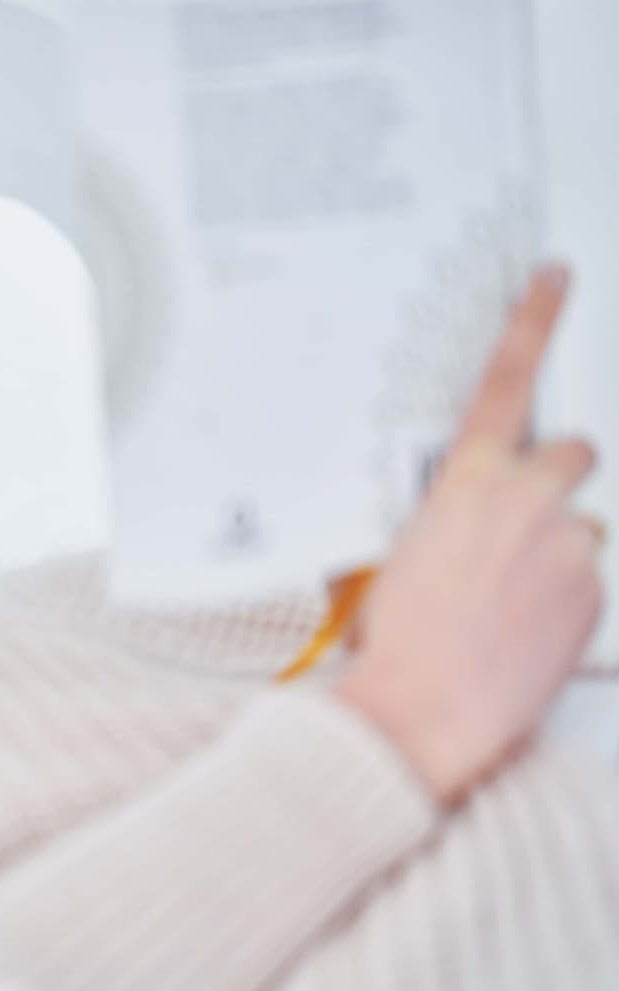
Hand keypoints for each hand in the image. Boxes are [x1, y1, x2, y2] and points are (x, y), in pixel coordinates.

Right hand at [332, 262, 604, 808]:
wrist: (422, 711)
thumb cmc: (397, 638)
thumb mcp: (398, 553)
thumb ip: (447, 514)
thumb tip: (469, 513)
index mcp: (464, 482)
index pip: (506, 378)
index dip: (534, 319)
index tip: (555, 280)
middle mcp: (525, 502)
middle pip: (572, 451)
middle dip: (557, 474)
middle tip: (527, 512)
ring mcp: (568, 548)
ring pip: (578, 528)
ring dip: (552, 551)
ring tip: (505, 600)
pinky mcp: (593, 595)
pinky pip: (587, 582)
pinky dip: (560, 601)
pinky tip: (520, 629)